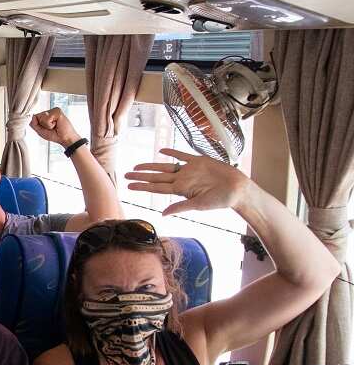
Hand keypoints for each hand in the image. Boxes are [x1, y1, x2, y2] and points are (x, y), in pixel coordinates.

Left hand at [29, 107, 79, 147]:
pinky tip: (57, 124)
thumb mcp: (40, 131)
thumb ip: (34, 124)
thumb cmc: (55, 135)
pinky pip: (47, 118)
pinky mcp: (58, 111)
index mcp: (45, 115)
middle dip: (42, 125)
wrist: (65, 139)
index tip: (47, 129)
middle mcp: (49, 111)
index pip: (34, 117)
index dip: (38, 125)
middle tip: (52, 128)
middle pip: (36, 116)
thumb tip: (33, 116)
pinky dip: (50, 125)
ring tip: (55, 126)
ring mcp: (54, 110)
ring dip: (47, 125)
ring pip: (41, 117)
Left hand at [124, 148, 252, 214]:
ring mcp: (189, 170)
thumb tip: (163, 214)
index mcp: (180, 190)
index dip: (142, 186)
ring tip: (137, 167)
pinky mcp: (199, 161)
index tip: (129, 186)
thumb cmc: (221, 200)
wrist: (238, 189)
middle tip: (125, 175)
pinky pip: (182, 155)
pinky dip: (172, 152)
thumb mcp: (199, 204)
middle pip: (157, 177)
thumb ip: (180, 206)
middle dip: (141, 176)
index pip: (156, 187)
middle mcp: (182, 179)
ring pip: (165, 167)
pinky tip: (161, 150)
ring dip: (151, 166)